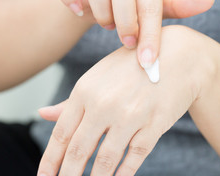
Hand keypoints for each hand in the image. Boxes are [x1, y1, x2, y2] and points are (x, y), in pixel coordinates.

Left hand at [37, 25, 216, 175]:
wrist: (177, 56)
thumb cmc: (131, 67)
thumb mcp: (98, 77)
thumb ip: (72, 100)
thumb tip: (42, 114)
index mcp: (85, 90)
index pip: (61, 134)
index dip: (50, 161)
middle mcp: (104, 103)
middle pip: (79, 150)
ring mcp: (131, 115)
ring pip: (105, 160)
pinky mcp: (154, 125)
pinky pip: (134, 158)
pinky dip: (122, 175)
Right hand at [54, 0, 214, 67]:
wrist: (104, 2)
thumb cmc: (136, 8)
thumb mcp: (158, 8)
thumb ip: (179, 6)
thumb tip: (209, 0)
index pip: (150, 3)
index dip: (149, 33)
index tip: (148, 61)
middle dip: (125, 22)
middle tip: (128, 43)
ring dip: (102, 12)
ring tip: (109, 25)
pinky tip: (78, 12)